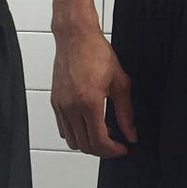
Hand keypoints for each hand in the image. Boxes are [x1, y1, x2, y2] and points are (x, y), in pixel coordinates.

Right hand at [51, 30, 136, 157]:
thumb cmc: (96, 52)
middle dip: (103, 149)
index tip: (122, 148)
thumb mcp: (120, 81)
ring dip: (88, 143)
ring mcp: (61, 106)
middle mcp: (71, 107)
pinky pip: (63, 129)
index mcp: (89, 102)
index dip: (113, 151)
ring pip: (72, 141)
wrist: (76, 36)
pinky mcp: (55, 102)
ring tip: (103, 132)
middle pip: (85, 146)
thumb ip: (126, 112)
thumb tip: (131, 133)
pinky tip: (88, 122)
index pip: (99, 142)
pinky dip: (76, 133)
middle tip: (116, 142)